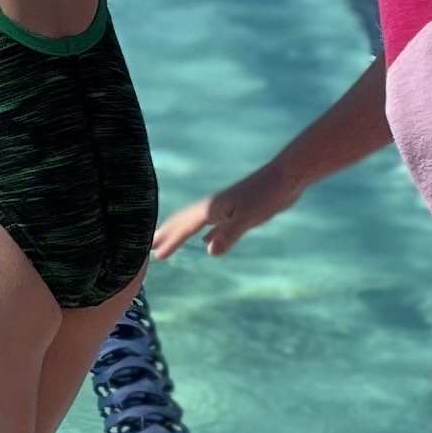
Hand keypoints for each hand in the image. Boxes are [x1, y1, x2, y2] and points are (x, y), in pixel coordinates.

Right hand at [154, 166, 290, 261]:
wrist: (286, 177)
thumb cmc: (267, 195)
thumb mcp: (248, 217)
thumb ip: (229, 234)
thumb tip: (209, 252)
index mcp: (212, 208)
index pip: (185, 228)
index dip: (171, 241)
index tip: (154, 255)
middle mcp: (214, 207)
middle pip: (184, 222)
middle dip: (166, 233)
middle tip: (146, 245)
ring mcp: (225, 209)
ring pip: (196, 223)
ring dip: (181, 233)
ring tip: (168, 241)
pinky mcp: (238, 211)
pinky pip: (214, 227)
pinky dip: (207, 235)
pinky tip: (206, 243)